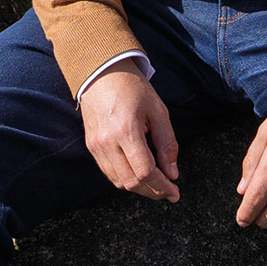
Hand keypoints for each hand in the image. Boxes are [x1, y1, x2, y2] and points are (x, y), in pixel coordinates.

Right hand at [80, 67, 179, 201]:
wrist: (101, 73)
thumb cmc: (132, 87)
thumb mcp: (158, 111)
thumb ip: (167, 143)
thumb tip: (172, 173)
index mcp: (126, 131)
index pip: (145, 172)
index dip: (162, 187)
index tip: (175, 192)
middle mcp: (107, 142)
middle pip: (131, 182)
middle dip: (153, 192)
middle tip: (169, 192)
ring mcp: (96, 145)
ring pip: (118, 182)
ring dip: (139, 188)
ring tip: (156, 184)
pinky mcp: (91, 146)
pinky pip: (108, 172)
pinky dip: (125, 179)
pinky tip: (138, 175)